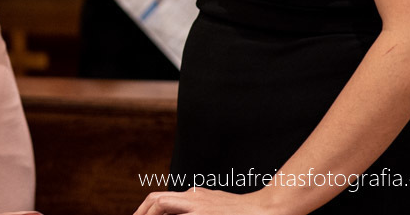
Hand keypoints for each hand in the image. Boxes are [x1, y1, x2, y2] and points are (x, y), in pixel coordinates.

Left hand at [134, 186, 274, 214]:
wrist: (267, 209)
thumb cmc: (242, 211)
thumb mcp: (215, 205)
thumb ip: (196, 207)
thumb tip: (178, 212)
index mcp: (194, 196)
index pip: (162, 200)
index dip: (146, 210)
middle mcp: (194, 199)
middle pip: (158, 200)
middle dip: (142, 212)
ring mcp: (200, 208)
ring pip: (163, 204)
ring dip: (150, 214)